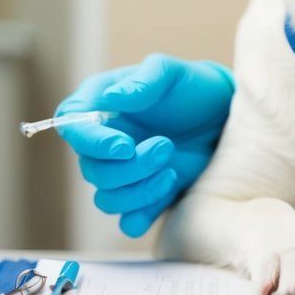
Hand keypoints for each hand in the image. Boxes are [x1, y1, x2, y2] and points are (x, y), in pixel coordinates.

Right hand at [56, 54, 233, 236]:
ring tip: (172, 170)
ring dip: (138, 191)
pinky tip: (170, 188)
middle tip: (166, 146)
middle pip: (91, 170)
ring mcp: (122, 172)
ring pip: (106, 199)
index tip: (124, 146)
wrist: (223, 116)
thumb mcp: (172, 72)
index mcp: (99, 107)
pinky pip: (127, 221)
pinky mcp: (142, 197)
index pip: (71, 127)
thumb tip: (111, 98)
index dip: (91, 142)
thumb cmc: (192, 87)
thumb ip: (145, 80)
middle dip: (130, 167)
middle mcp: (103, 143)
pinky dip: (142, 215)